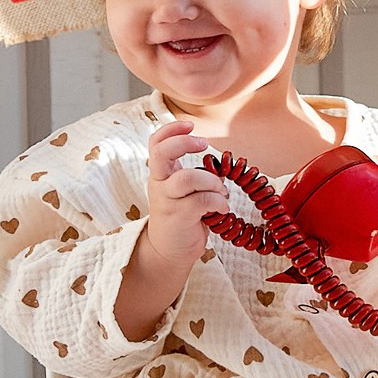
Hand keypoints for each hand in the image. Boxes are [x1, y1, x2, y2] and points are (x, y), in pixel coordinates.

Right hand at [116, 119, 227, 339]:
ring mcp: (167, 201)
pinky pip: (202, 200)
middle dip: (185, 143)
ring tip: (221, 192)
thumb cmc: (181, 218)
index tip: (190, 125)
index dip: (171, 129)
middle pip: (162, 153)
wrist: (168, 252)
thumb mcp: (182, 192)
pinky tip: (221, 209)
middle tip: (203, 145)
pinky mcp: (179, 216)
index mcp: (160, 175)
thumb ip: (192, 176)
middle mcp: (159, 184)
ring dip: (212, 181)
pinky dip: (218, 201)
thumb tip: (219, 166)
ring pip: (188, 178)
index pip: (156, 143)